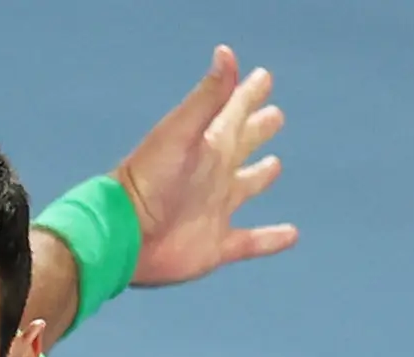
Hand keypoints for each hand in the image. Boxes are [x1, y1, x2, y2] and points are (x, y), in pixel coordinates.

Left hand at [119, 44, 297, 287]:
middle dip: (257, 129)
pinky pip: (250, 242)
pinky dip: (271, 239)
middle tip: (275, 115)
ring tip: (275, 164)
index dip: (248, 93)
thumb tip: (226, 53)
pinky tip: (292, 234)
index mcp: (208, 144)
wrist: (122, 235)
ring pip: (246, 187)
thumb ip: (207, 98)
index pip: (234, 110)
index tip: (263, 77)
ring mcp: (215, 209)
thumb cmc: (148, 180)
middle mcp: (214, 174)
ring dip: (261, 176)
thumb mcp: (181, 133)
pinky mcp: (215, 245)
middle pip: (243, 144)